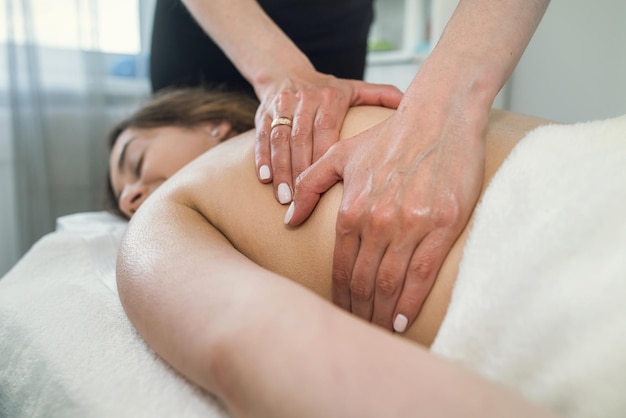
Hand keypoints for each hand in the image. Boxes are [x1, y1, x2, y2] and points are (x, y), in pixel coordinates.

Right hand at [253, 69, 402, 204]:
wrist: (285, 71)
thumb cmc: (327, 90)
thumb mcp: (353, 89)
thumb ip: (379, 96)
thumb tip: (409, 105)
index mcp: (330, 97)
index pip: (325, 129)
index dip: (322, 155)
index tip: (324, 181)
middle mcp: (304, 100)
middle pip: (300, 137)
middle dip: (299, 170)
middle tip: (300, 200)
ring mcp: (282, 105)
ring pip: (279, 139)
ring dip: (281, 169)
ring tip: (283, 197)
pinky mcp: (263, 111)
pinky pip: (261, 136)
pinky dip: (262, 158)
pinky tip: (265, 179)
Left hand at [286, 97, 486, 332]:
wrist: (438, 117)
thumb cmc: (388, 137)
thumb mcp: (339, 155)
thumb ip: (309, 186)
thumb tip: (287, 219)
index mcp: (351, 209)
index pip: (339, 267)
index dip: (338, 296)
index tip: (339, 312)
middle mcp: (377, 221)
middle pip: (362, 282)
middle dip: (357, 311)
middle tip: (357, 330)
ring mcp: (410, 225)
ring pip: (389, 283)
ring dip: (380, 313)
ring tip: (377, 331)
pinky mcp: (441, 225)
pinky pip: (422, 274)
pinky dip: (410, 302)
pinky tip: (401, 320)